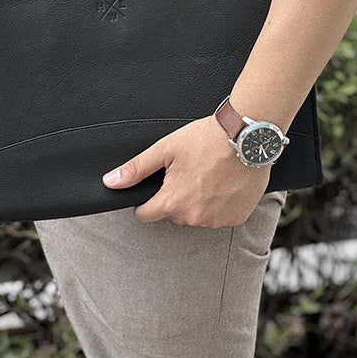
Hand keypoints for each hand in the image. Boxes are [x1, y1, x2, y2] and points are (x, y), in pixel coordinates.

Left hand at [101, 115, 269, 227]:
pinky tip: (223, 182)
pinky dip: (219, 203)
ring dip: (198, 200)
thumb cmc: (205, 140)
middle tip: (187, 171)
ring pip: (196, 214)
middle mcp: (194, 217)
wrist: (247, 137)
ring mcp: (217, 220)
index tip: (155, 187)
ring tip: (207, 174)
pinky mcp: (237, 218)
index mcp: (172, 203)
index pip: (145, 214)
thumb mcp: (165, 150)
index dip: (145, 201)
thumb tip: (110, 182)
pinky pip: (220, 215)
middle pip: (173, 213)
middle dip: (175, 196)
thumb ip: (136, 170)